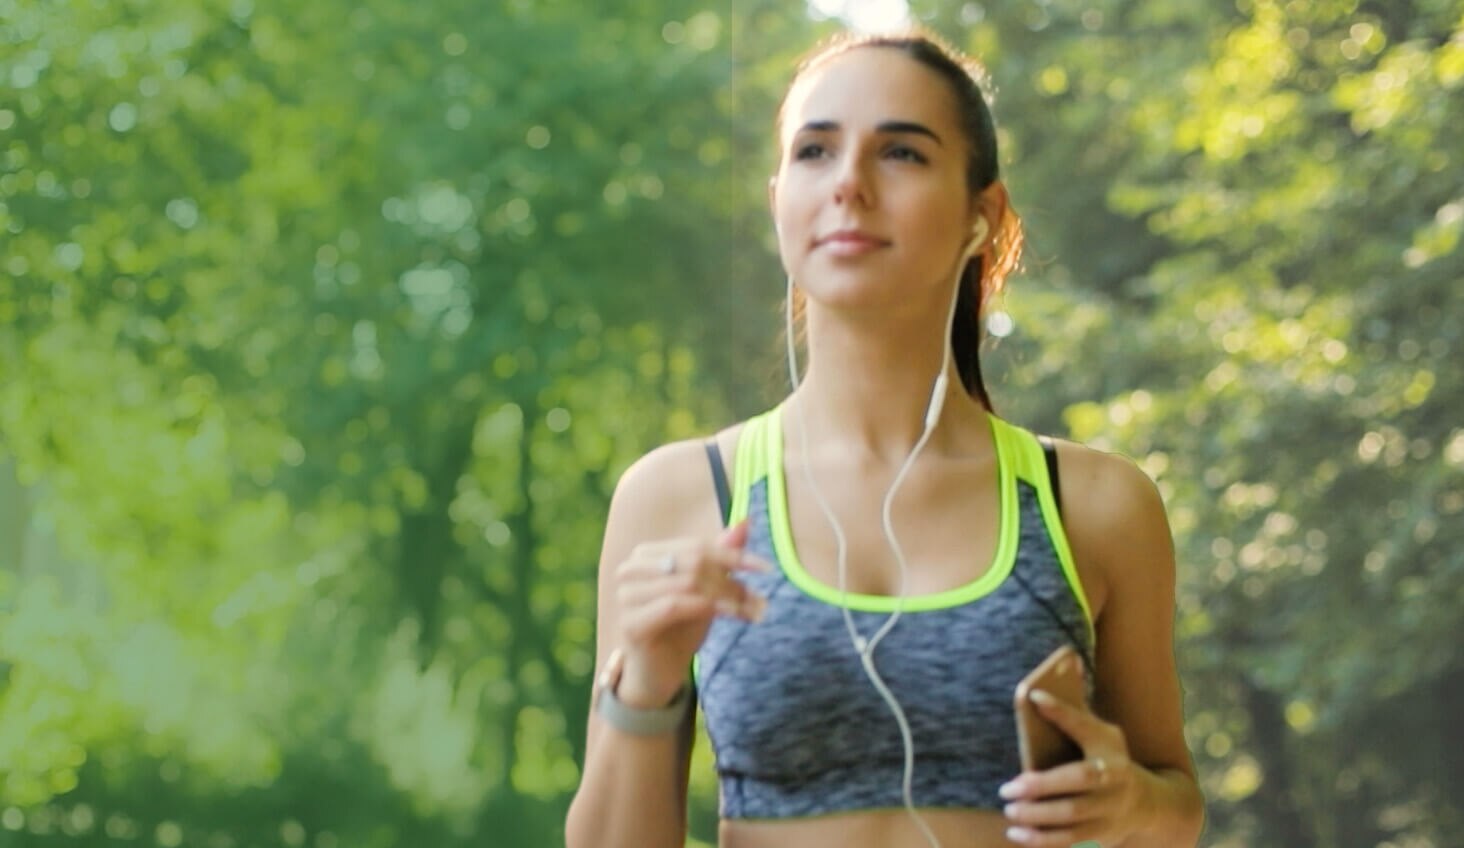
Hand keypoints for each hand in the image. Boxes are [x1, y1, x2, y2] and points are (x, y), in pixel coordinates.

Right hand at [613, 519, 771, 706]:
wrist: (659, 672)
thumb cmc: (682, 626)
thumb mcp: (707, 589)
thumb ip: (721, 556)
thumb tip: (746, 522)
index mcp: (646, 554)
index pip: (696, 546)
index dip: (733, 555)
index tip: (766, 568)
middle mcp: (631, 570)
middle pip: (692, 562)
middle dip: (730, 579)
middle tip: (758, 598)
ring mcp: (626, 596)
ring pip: (687, 582)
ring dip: (726, 595)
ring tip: (751, 609)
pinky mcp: (630, 622)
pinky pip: (675, 606)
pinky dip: (708, 608)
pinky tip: (731, 615)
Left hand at [998, 690, 1150, 846]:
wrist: (1143, 804)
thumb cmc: (1106, 760)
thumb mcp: (1099, 736)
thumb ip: (1071, 717)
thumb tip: (1035, 692)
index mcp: (1110, 748)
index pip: (1085, 725)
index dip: (1062, 711)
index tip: (1034, 696)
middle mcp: (1115, 779)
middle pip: (1079, 779)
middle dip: (1041, 785)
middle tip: (1007, 789)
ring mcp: (1111, 810)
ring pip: (1074, 816)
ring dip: (1038, 816)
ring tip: (1010, 811)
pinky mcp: (1102, 835)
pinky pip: (1071, 841)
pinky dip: (1042, 840)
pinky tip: (1017, 834)